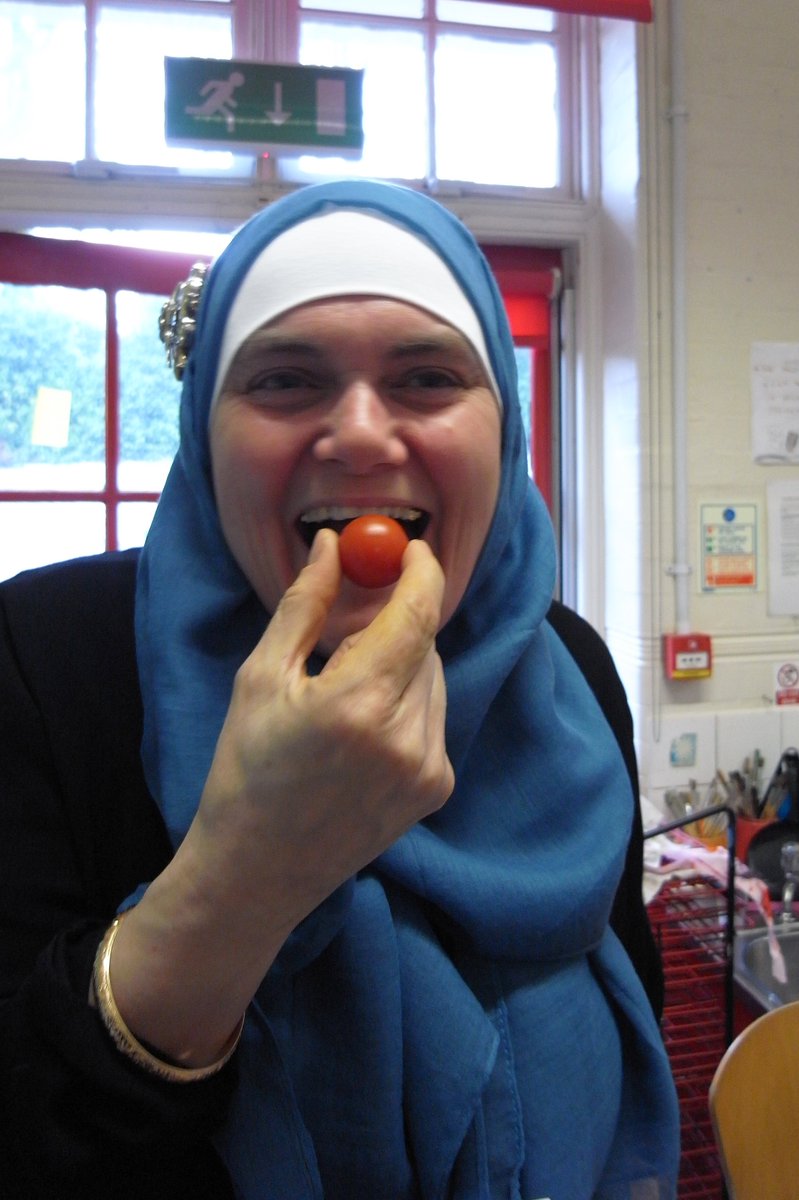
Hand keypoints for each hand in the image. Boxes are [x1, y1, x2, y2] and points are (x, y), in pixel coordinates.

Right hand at [191, 528, 453, 933]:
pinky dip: (408, 703)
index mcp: (357, 705)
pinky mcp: (436, 789)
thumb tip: (332, 546)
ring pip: (435, 680)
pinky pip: (435, 718)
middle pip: (426, 645)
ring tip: (346, 694)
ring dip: (403, 664)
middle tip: (351, 630)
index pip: (416, 616)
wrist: (257, 872)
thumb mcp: (261, 679)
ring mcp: (428, 769)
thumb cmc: (246, 771)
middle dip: (396, 623)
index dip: (421, 572)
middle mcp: (405, 738)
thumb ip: (306, 606)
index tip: (412, 547)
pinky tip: (363, 730)